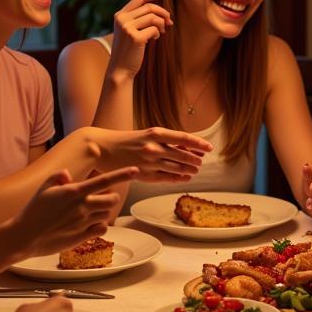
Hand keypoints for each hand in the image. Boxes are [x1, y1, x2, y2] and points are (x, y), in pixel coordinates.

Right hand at [11, 166, 138, 257]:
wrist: (24, 236)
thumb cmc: (32, 211)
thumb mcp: (44, 189)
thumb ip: (57, 177)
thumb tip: (67, 174)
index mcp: (74, 191)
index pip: (105, 180)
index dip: (122, 174)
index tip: (136, 170)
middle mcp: (82, 206)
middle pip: (112, 199)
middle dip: (111, 197)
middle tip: (100, 198)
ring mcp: (83, 222)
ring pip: (107, 214)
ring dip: (103, 212)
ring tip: (89, 212)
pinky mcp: (82, 236)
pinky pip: (102, 229)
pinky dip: (100, 226)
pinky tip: (89, 225)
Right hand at [98, 127, 213, 181]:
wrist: (102, 148)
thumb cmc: (126, 140)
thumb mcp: (147, 134)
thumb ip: (166, 141)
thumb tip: (188, 148)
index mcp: (155, 133)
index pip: (183, 138)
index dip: (199, 143)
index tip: (209, 147)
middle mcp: (153, 147)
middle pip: (183, 155)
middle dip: (195, 160)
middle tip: (200, 162)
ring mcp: (149, 162)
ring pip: (176, 168)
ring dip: (189, 170)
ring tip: (195, 170)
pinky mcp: (143, 174)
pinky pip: (166, 178)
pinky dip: (178, 179)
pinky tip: (184, 178)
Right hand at [108, 0, 170, 78]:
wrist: (120, 68)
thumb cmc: (128, 49)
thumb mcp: (128, 30)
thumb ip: (137, 19)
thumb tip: (159, 10)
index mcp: (119, 15)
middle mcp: (122, 19)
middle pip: (149, 7)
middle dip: (163, 13)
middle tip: (169, 22)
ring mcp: (127, 28)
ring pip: (153, 17)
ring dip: (161, 24)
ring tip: (160, 32)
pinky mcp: (135, 37)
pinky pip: (154, 29)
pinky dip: (157, 33)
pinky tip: (154, 39)